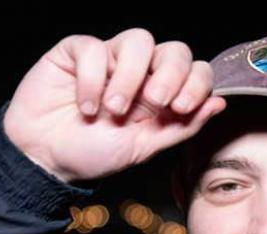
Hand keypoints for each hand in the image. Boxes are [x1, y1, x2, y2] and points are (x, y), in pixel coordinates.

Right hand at [2, 29, 225, 183]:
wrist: (47, 159)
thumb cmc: (94, 154)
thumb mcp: (144, 148)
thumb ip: (181, 127)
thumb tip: (219, 103)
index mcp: (162, 93)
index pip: (195, 71)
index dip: (196, 83)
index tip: (182, 107)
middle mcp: (140, 72)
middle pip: (174, 50)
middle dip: (171, 75)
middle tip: (155, 102)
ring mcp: (109, 58)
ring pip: (139, 40)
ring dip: (130, 77)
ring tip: (114, 110)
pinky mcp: (76, 52)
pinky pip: (94, 47)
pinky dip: (92, 79)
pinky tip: (85, 106)